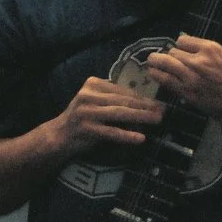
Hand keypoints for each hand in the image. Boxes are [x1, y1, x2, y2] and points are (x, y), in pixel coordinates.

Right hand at [49, 77, 164, 153]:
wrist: (58, 135)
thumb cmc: (83, 119)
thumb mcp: (96, 103)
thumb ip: (115, 100)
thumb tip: (146, 104)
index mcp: (93, 84)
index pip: (123, 91)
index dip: (142, 98)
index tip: (159, 103)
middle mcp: (88, 94)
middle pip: (123, 101)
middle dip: (146, 106)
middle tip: (163, 111)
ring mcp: (86, 111)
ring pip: (119, 114)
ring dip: (141, 117)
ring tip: (157, 120)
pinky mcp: (86, 128)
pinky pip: (111, 132)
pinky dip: (127, 135)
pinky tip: (140, 138)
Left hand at [142, 34, 221, 129]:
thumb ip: (219, 51)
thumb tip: (207, 49)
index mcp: (211, 48)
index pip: (183, 40)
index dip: (180, 45)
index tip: (180, 49)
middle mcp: (198, 60)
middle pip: (173, 52)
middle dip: (169, 55)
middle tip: (166, 58)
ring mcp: (191, 78)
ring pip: (166, 64)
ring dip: (156, 62)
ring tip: (151, 62)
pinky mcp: (188, 93)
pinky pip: (167, 81)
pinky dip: (158, 76)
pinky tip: (153, 74)